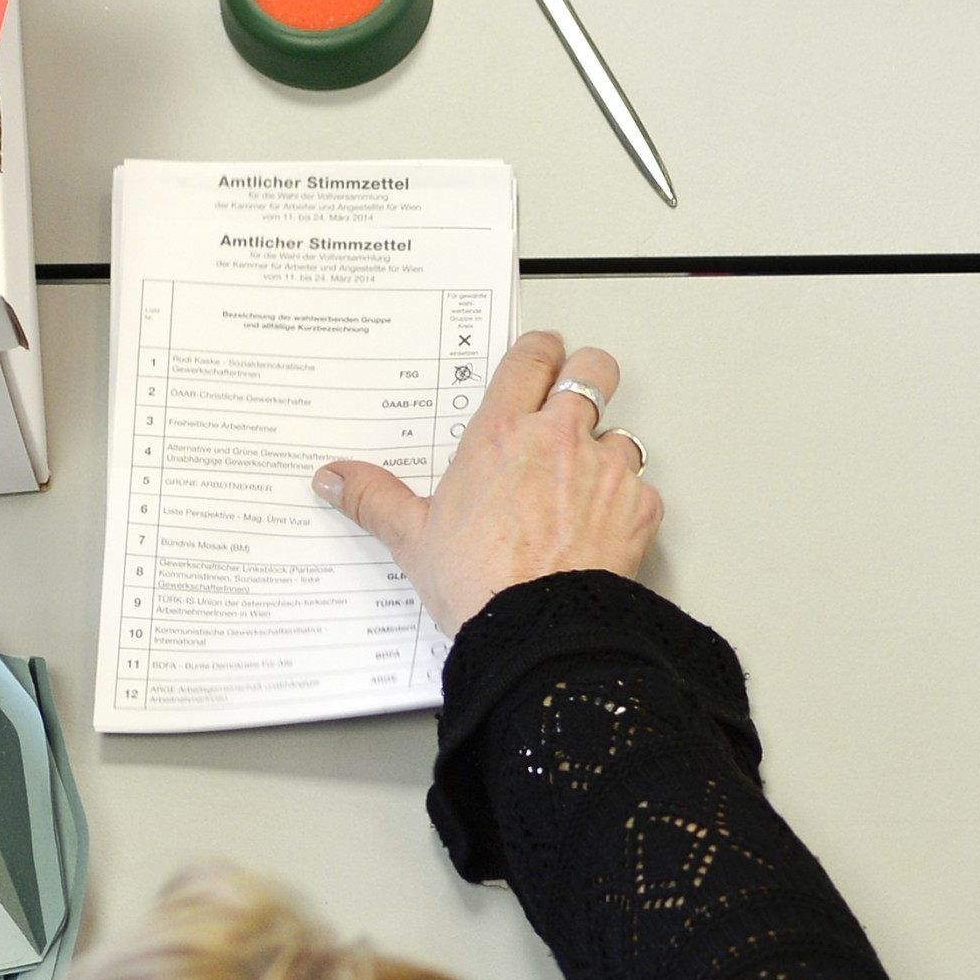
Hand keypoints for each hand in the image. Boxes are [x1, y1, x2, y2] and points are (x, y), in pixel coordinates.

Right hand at [314, 330, 663, 634]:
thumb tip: (334, 479)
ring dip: (608, 452)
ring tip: (584, 484)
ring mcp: (607, 470)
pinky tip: (604, 527)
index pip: (531, 357)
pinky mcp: (640, 508)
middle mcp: (560, 439)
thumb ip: (375, 498)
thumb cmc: (478, 582)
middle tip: (574, 397)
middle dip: (588, 375)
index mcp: (502, 432)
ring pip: (623, 433)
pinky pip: (644, 490)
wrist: (539, 629)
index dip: (540, 350)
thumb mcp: (413, 538)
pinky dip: (629, 505)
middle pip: (595, 369)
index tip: (540, 354)